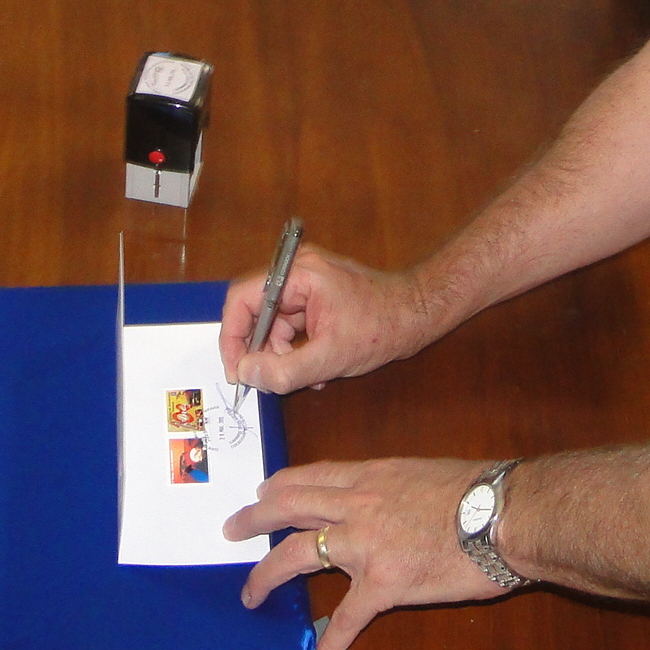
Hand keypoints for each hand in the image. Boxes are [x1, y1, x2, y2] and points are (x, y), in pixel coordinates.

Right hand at [219, 245, 442, 394]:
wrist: (417, 315)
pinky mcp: (315, 297)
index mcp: (298, 274)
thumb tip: (247, 373)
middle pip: (255, 311)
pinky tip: (313, 369)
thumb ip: (285, 370)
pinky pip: (291, 324)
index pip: (242, 299)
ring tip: (302, 377)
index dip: (232, 337)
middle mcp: (297, 271)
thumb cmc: (382, 327)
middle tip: (265, 378)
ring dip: (280, 354)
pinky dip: (295, 348)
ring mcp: (307, 283)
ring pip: (272, 322)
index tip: (236, 369)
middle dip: (260, 349)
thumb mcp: (331, 357)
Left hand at [225, 458, 510, 649]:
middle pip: (287, 507)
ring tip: (250, 594)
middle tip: (232, 529)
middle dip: (253, 519)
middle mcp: (356, 505)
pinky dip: (332, 642)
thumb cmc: (476, 489)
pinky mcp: (383, 584)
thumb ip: (395, 486)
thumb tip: (391, 499)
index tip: (263, 492)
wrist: (501, 514)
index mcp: (370, 476)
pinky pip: (347, 618)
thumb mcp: (424, 472)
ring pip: (297, 555)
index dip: (280, 485)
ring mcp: (364, 545)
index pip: (311, 476)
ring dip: (266, 575)